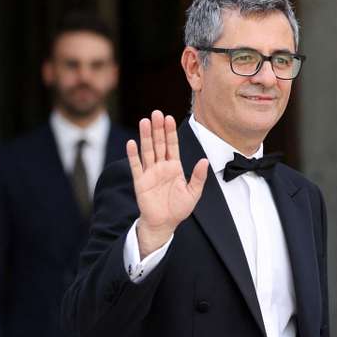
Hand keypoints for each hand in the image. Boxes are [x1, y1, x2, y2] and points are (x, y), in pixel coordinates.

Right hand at [126, 110, 208, 257]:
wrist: (164, 224)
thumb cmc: (179, 208)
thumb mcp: (193, 193)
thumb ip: (198, 176)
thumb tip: (204, 161)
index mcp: (174, 167)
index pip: (172, 145)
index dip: (170, 132)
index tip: (169, 118)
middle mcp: (161, 167)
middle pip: (159, 143)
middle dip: (158, 128)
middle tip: (156, 113)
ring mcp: (150, 173)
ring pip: (147, 151)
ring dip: (145, 136)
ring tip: (144, 121)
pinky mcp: (140, 182)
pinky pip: (136, 166)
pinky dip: (133, 155)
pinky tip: (131, 143)